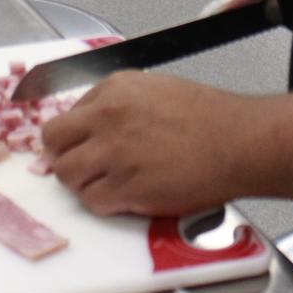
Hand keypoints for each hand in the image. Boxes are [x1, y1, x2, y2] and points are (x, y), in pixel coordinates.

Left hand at [43, 71, 261, 217]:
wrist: (239, 141)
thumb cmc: (211, 118)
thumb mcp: (157, 89)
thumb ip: (120, 103)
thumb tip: (97, 123)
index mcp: (115, 88)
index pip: (68, 113)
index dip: (75, 135)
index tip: (82, 145)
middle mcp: (107, 116)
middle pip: (53, 141)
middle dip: (64, 156)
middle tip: (80, 166)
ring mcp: (114, 153)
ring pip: (67, 174)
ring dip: (84, 183)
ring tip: (110, 183)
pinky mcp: (126, 187)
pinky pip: (92, 202)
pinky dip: (106, 203)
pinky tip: (128, 196)